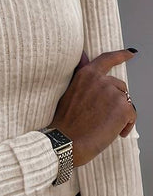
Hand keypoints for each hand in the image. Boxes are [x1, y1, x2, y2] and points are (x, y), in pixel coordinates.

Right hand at [47, 49, 136, 166]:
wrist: (65, 142)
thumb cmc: (65, 123)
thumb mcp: (69, 93)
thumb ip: (81, 77)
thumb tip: (84, 57)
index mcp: (86, 75)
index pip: (107, 59)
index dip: (120, 55)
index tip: (130, 53)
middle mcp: (100, 80)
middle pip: (119, 86)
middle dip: (116, 101)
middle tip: (103, 118)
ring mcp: (112, 93)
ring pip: (126, 102)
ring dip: (120, 115)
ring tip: (106, 128)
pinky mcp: (122, 107)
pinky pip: (132, 115)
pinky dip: (126, 125)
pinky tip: (115, 133)